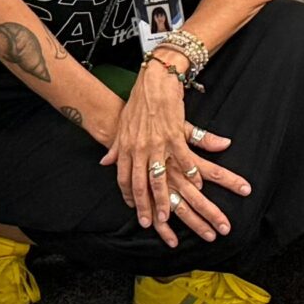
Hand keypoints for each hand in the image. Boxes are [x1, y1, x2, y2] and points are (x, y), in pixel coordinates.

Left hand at [101, 60, 246, 248]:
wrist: (153, 79)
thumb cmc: (138, 102)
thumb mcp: (122, 126)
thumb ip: (114, 147)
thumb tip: (105, 162)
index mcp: (126, 148)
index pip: (124, 180)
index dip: (131, 198)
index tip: (137, 212)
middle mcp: (139, 149)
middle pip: (141, 185)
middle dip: (147, 207)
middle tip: (154, 225)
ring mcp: (156, 144)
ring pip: (159, 179)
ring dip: (167, 199)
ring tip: (173, 215)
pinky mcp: (174, 134)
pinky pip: (183, 160)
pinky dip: (191, 174)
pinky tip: (198, 185)